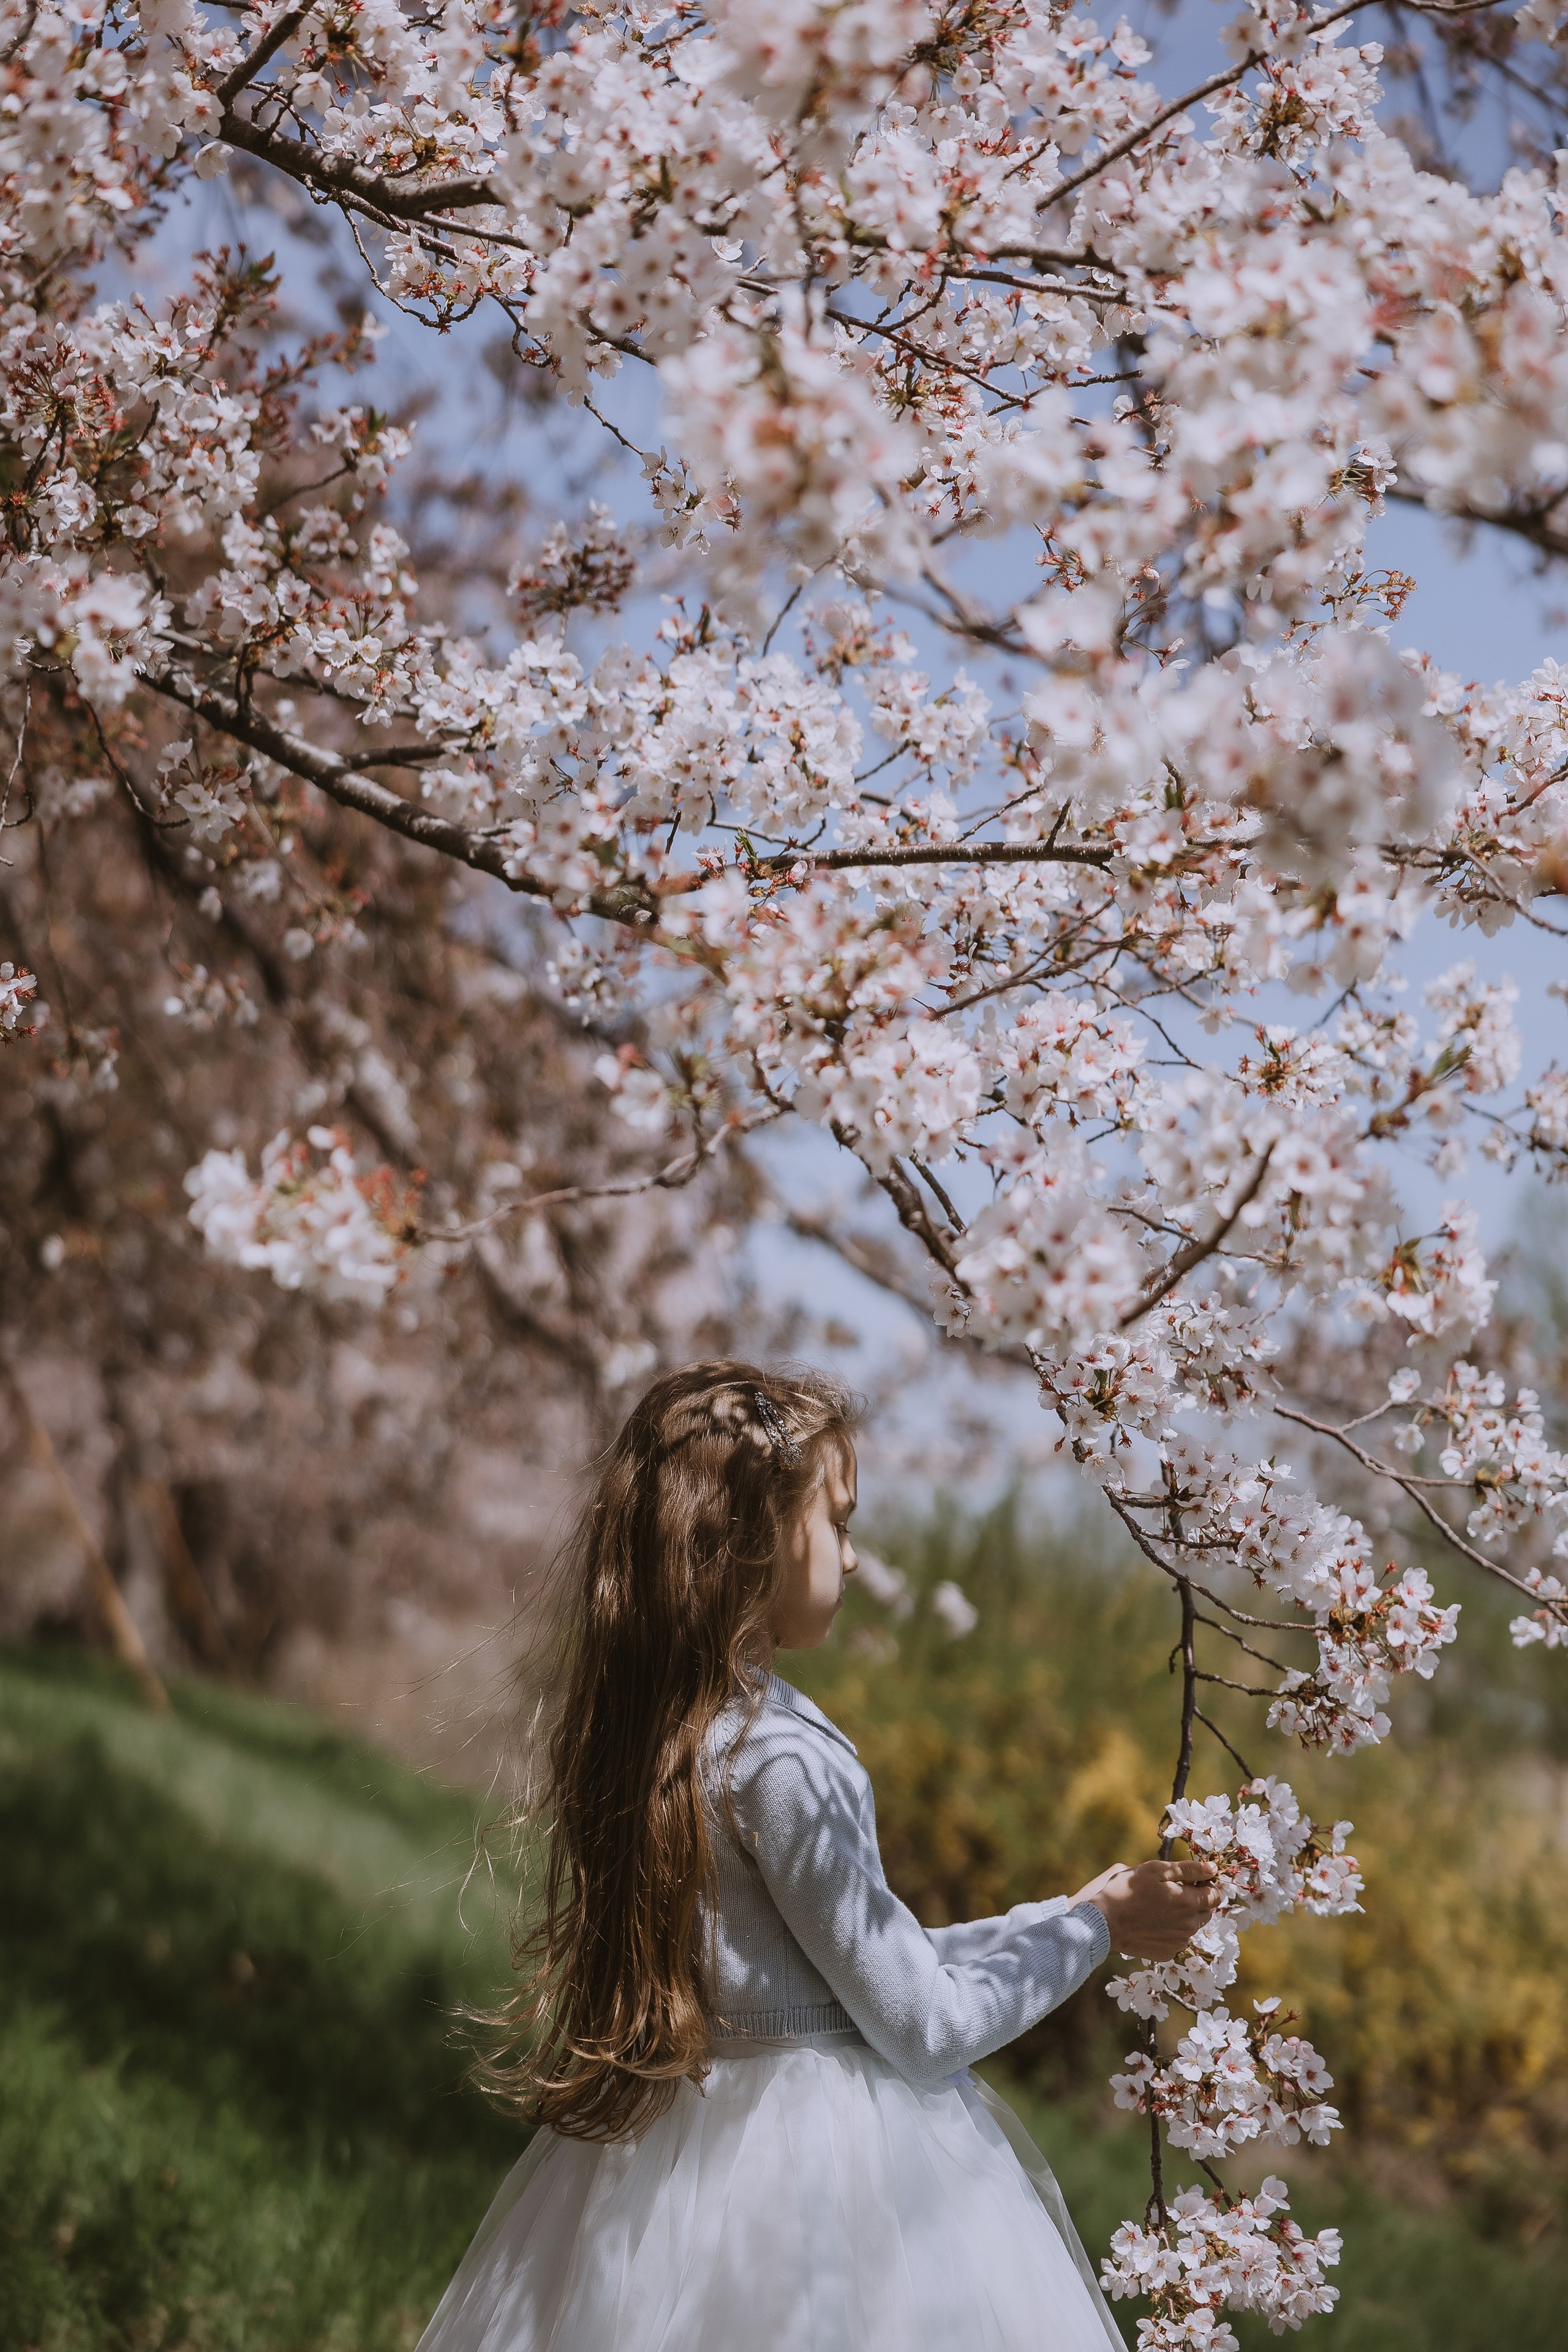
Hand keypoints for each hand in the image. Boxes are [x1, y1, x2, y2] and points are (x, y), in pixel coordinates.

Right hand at [1070, 1859, 1221, 1960]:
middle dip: (1196, 1901)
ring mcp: (1178, 1942)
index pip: (1215, 1895)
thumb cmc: (1128, 1891)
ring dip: (1184, 1916)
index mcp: (1188, 1903)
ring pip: (1191, 1927)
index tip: (1193, 1880)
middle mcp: (1188, 1926)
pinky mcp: (1167, 1953)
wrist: (1105, 1924)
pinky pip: (1177, 1940)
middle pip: (1206, 1912)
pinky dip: (1171, 1931)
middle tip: (1173, 1892)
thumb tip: (1213, 1869)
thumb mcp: (1156, 1870)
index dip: (1207, 1885)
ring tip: (1160, 1907)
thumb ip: (1187, 1869)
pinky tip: (1153, 1922)